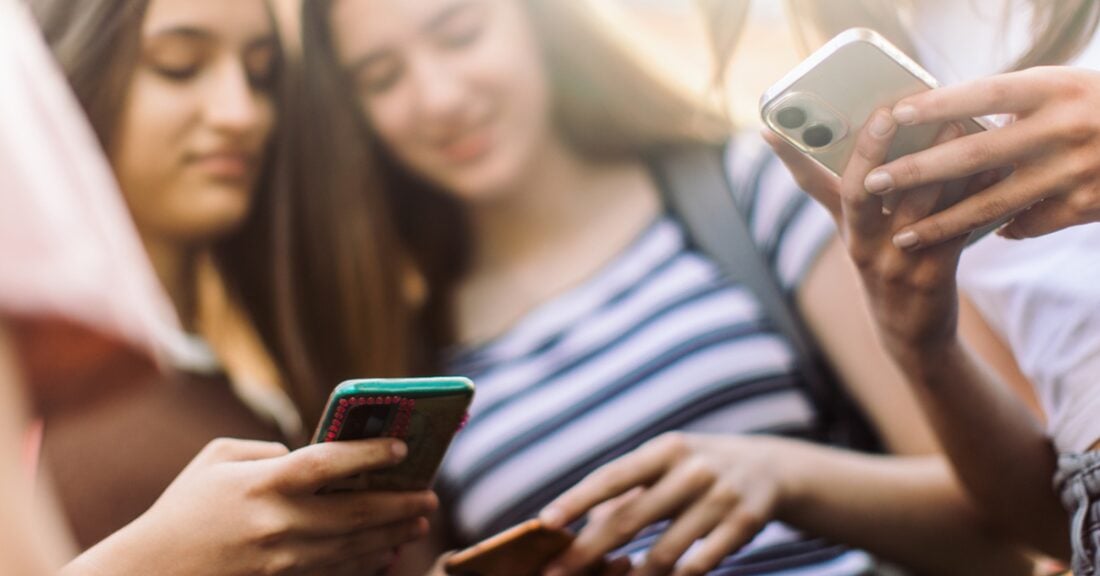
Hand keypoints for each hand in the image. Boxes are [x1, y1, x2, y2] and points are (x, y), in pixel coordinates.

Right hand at [81, 437, 436, 575]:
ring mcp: (283, 561)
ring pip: (354, 548)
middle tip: (429, 496)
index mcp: (262, 484)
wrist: (151, 574)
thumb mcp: (216, 459)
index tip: (403, 446)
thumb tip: (309, 458)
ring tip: (417, 521)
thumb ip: (268, 452)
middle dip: (400, 504)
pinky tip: (386, 552)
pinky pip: (337, 574)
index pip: (328, 463)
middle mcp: (278, 524)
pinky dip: (366, 563)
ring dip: (393, 534)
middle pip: (356, 513)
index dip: (370, 453)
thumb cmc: (183, 508)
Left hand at [538, 433, 792, 575]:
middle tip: (556, 572)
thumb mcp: (664, 465)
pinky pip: (701, 564)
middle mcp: (692, 470)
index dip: (578, 499)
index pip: (613, 476)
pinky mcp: (744, 524)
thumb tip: (584, 524)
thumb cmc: (697, 468)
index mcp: (665, 449)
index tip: (546, 522)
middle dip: (589, 550)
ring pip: (665, 552)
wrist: (771, 467)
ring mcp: (720, 497)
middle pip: (630, 518)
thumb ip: (627, 492)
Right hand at [766, 109, 970, 357]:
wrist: (910, 335)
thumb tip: (893, 137)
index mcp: (845, 227)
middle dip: (870, 150)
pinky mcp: (930, 275)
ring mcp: (893, 261)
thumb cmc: (891, 270)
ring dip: (935, 162)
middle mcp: (862, 243)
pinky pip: (952, 228)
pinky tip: (991, 169)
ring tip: (954, 123)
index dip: (789, 157)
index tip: (767, 126)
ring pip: (911, 205)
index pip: (809, 186)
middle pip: (857, 191)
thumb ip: (869, 194)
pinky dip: (973, 196)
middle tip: (885, 113)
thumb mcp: (866, 236)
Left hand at [861, 67, 1099, 247]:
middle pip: (975, 155)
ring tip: (902, 237)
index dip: (938, 105)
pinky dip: (997, 229)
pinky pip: (1025, 224)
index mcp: (1054, 89)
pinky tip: (971, 235)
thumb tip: (943, 119)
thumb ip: (1012, 103)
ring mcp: (1072, 172)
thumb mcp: (1062, 89)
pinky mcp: (1083, 207)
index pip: (985, 94)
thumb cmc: (1098, 105)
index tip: (894, 115)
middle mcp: (1062, 129)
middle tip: (875, 182)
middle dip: (918, 172)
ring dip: (941, 224)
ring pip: (991, 204)